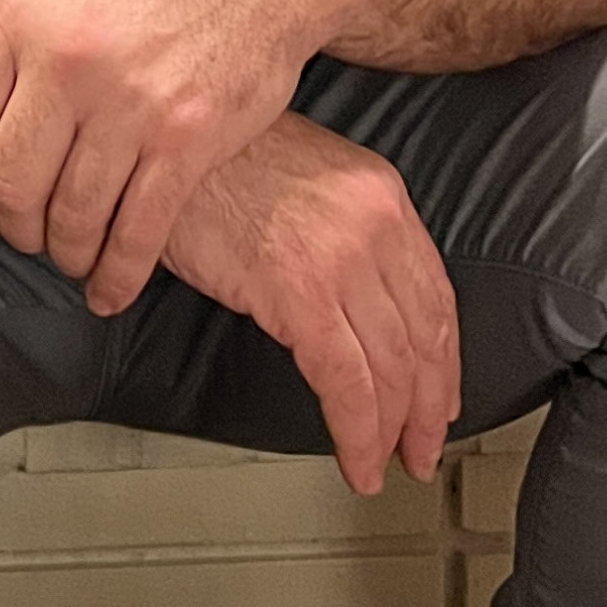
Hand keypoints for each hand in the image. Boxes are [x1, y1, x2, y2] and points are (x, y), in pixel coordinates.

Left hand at [0, 0, 310, 306]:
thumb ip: (12, 42)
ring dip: (67, 253)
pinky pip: (137, 233)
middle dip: (15, 230)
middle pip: (10, 184)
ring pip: (72, 217)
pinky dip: (118, 276)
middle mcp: (66, 61)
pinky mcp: (187, 140)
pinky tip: (109, 289)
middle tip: (27, 239)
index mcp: (20, 18)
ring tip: (72, 255)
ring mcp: (128, 103)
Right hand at [160, 113, 461, 494]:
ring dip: (394, 432)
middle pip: (427, 336)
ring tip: (385, 466)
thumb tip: (340, 295)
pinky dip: (358, 432)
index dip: (445, 359)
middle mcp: (375, 224)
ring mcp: (342, 257)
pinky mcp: (300, 291)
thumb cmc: (208, 157)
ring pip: (393, 368)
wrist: (161, 141)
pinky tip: (356, 460)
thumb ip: (334, 226)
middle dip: (430, 407)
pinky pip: (347, 382)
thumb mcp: (296, 176)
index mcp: (378, 193)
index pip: (435, 294)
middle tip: (422, 448)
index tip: (440, 398)